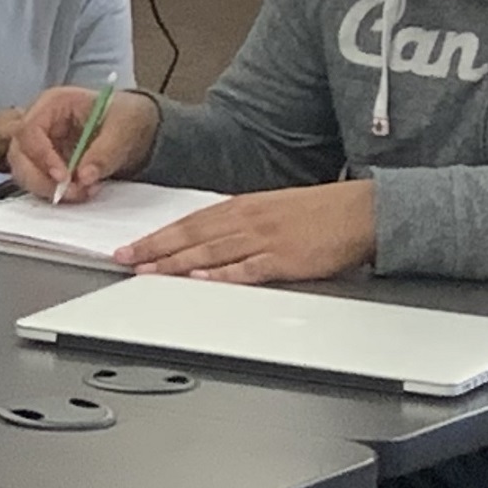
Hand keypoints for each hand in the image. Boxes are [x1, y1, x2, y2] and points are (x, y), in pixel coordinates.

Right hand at [1, 83, 156, 200]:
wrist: (133, 127)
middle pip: (19, 155)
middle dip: (42, 179)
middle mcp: (38, 123)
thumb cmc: (126, 117)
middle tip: (73, 192)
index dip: (40, 155)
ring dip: (49, 189)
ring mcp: (39, 144)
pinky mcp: (44, 164)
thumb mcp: (123, 129)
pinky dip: (56, 192)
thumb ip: (105, 152)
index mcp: (53, 103)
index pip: (29, 130)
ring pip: (24, 173)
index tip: (63, 177)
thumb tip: (85, 177)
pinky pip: (38, 182)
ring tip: (83, 191)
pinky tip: (82, 191)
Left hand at [120, 182, 376, 284]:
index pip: (191, 221)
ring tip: (149, 272)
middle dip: (155, 249)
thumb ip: (239, 222)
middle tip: (125, 260)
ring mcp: (265, 239)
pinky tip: (201, 280)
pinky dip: (222, 275)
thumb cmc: (321, 212)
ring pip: (211, 251)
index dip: (158, 235)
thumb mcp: (272, 209)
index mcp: (244, 206)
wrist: (362, 211)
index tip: (132, 246)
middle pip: (192, 235)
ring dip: (176, 263)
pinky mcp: (285, 259)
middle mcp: (248, 220)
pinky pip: (248, 268)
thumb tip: (208, 236)